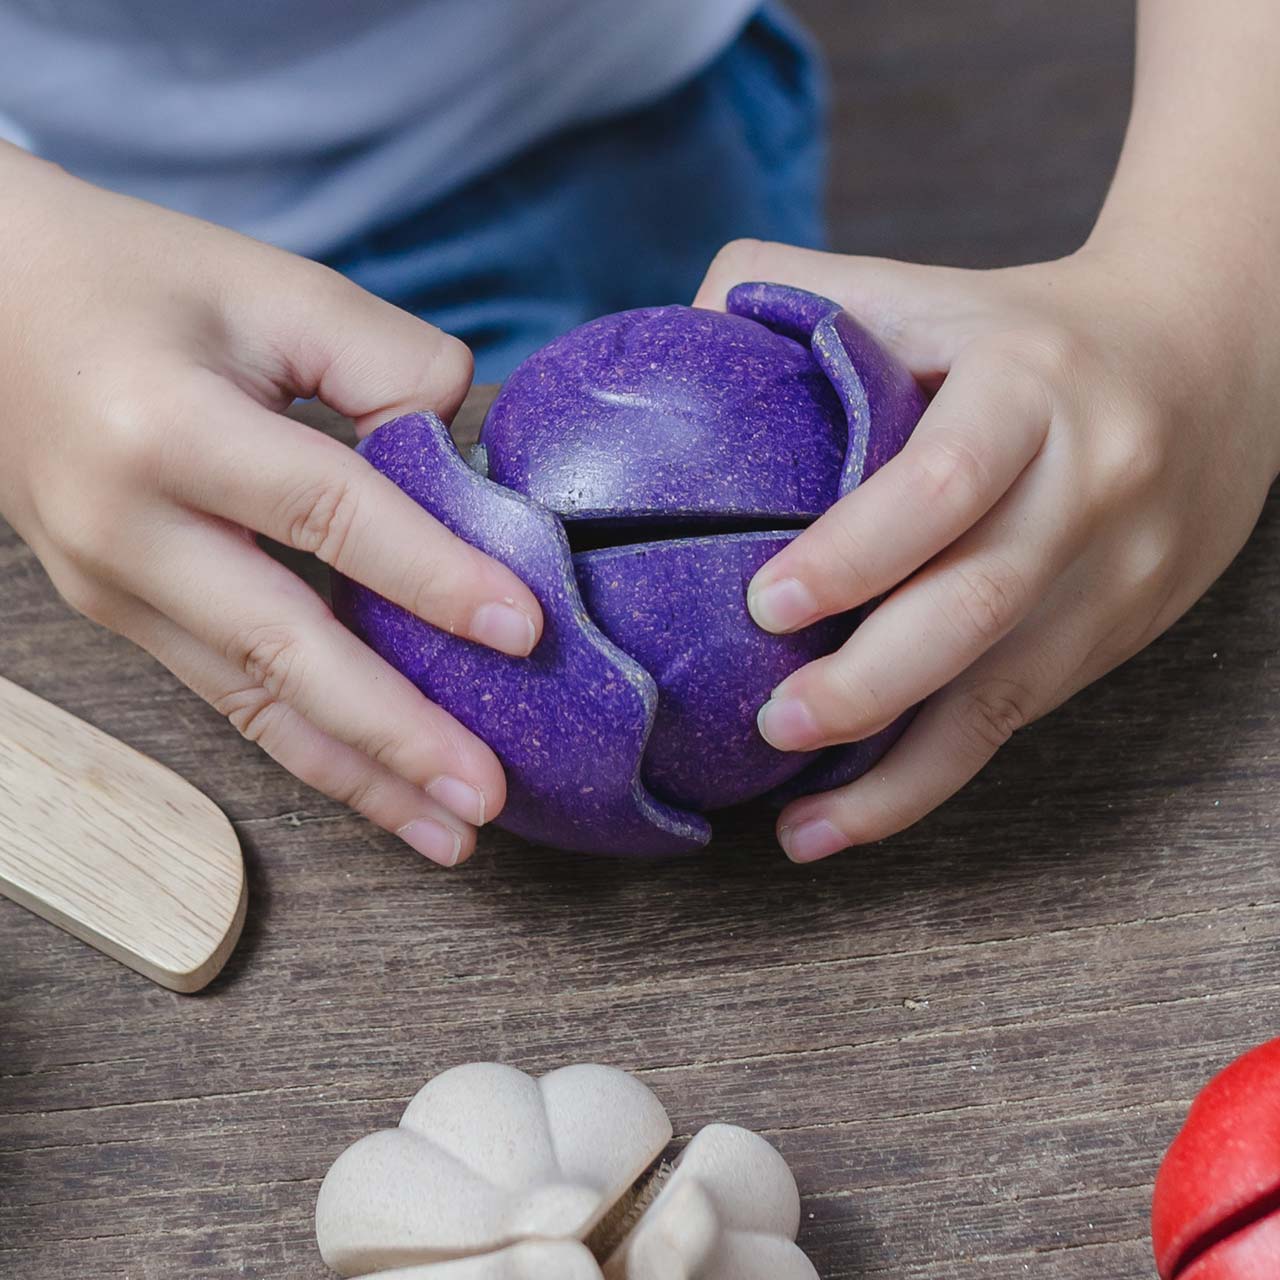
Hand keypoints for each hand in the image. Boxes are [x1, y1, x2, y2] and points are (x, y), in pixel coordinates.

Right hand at [0, 145, 543, 866]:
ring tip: (449, 835)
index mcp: (164, 427)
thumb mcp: (268, 286)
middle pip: (284, 649)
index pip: (328, 513)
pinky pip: (230, 697)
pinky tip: (379, 788)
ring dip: (358, 776)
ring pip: (254, 703)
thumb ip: (386, 363)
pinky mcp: (122, 617)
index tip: (525, 628)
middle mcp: (126, 529)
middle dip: (395, 733)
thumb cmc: (137, 281)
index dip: (432, 574)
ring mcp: (113, 588)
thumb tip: (467, 463)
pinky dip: (312, 748)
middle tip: (488, 796)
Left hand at [697, 237, 1279, 860]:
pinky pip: (1016, 720)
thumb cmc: (1028, 333)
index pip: (946, 480)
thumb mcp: (933, 293)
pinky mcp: (1114, 635)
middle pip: (978, 603)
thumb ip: (803, 296)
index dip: (857, 549)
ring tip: (798, 822)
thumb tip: (681, 338)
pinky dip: (927, 780)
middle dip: (870, 682)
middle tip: (770, 723)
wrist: (1213, 363)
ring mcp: (1111, 574)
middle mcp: (1085, 486)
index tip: (768, 603)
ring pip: (1005, 692)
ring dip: (895, 772)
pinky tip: (849, 818)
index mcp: (1028, 389)